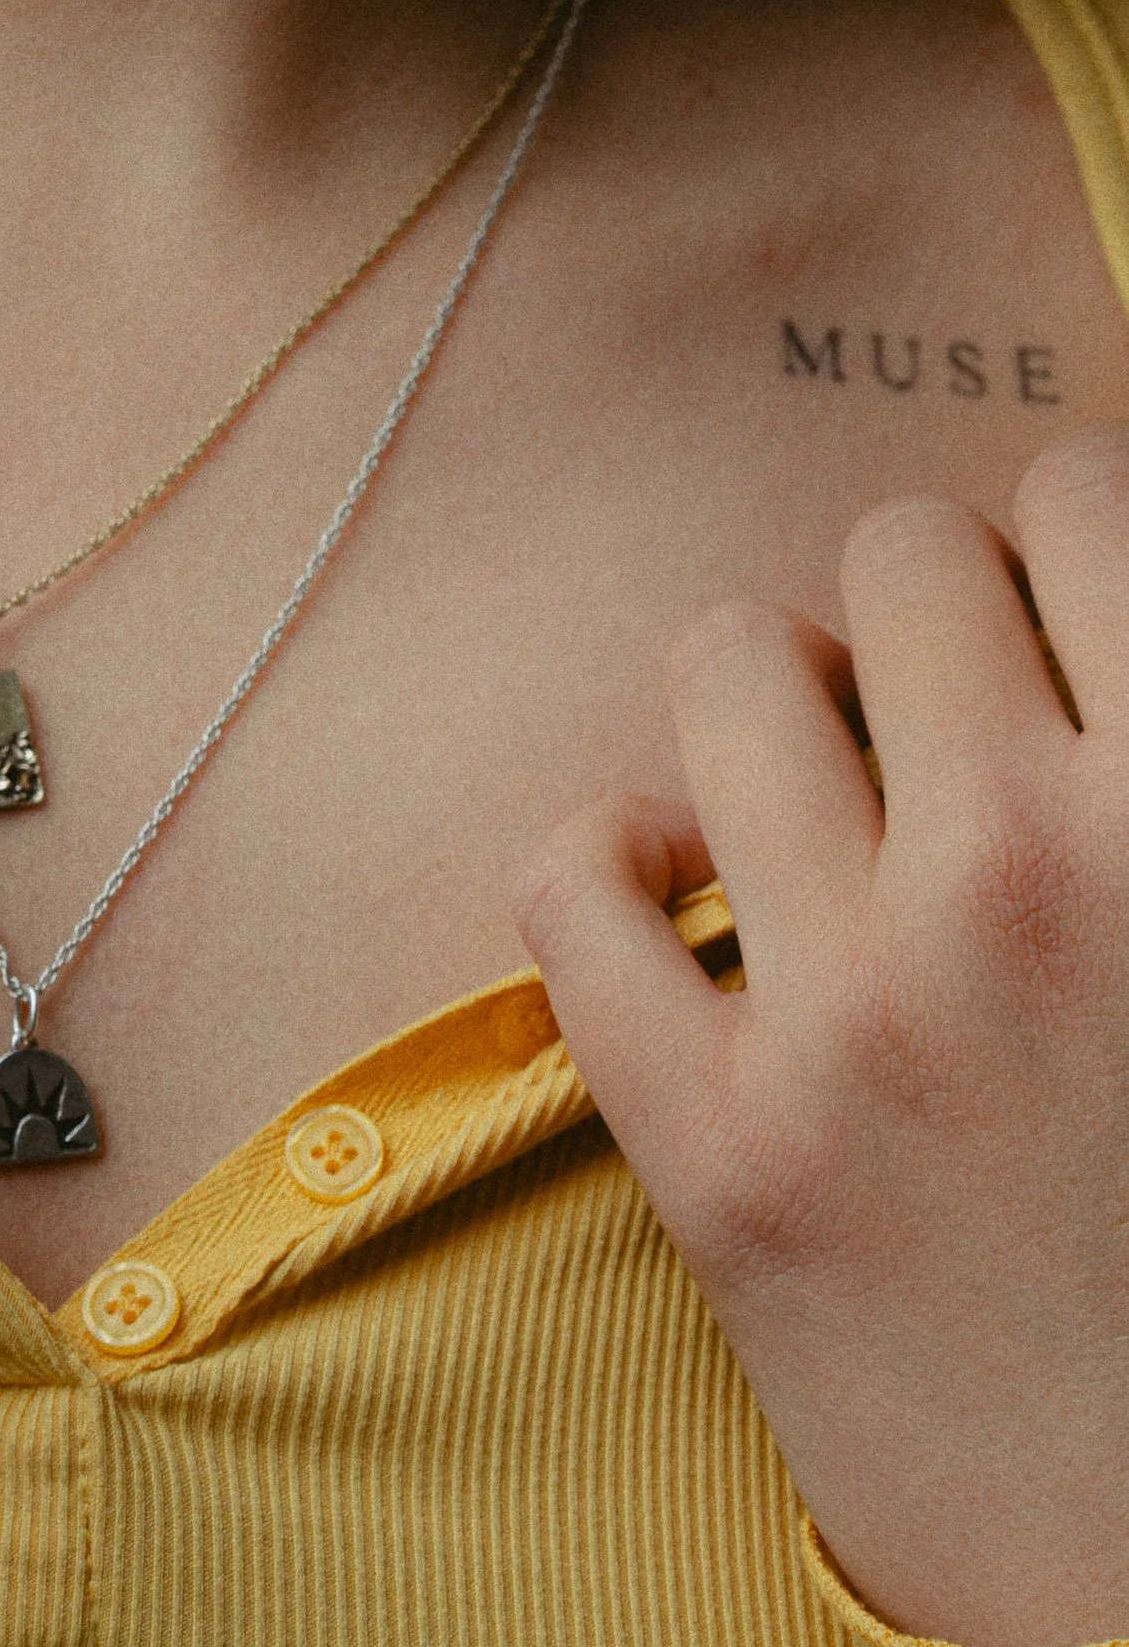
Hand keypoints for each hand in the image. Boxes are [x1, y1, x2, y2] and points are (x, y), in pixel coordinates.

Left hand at [515, 431, 1128, 1646]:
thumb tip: (1090, 631)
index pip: (1081, 503)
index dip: (1059, 546)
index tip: (1052, 624)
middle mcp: (1029, 883)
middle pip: (893, 557)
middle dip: (915, 614)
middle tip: (943, 718)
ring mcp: (855, 1011)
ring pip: (724, 665)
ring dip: (766, 702)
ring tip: (817, 792)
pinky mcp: (712, 1144)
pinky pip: (569, 881)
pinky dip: (604, 865)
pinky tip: (676, 901)